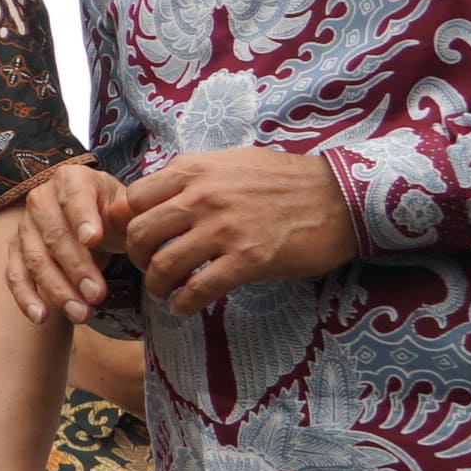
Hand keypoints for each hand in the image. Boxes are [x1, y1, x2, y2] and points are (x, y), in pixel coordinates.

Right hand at [9, 162, 129, 322]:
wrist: (89, 220)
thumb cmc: (112, 214)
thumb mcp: (125, 208)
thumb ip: (126, 213)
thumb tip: (124, 213)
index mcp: (71, 180)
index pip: (75, 197)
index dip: (83, 218)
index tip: (93, 240)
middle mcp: (41, 199)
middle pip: (53, 234)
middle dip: (76, 267)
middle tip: (98, 295)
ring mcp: (25, 226)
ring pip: (34, 259)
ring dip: (57, 289)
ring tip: (81, 314)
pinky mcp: (15, 251)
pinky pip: (14, 275)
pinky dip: (25, 297)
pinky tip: (41, 317)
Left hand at [129, 144, 354, 316]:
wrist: (340, 197)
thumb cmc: (284, 180)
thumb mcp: (230, 163)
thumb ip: (190, 177)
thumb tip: (152, 196)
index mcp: (194, 171)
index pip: (134, 199)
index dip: (129, 223)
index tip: (139, 238)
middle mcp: (203, 197)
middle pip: (141, 234)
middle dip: (137, 257)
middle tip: (150, 268)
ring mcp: (225, 229)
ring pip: (165, 264)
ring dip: (157, 286)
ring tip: (165, 292)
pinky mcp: (248, 260)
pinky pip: (199, 288)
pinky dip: (184, 303)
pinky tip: (185, 307)